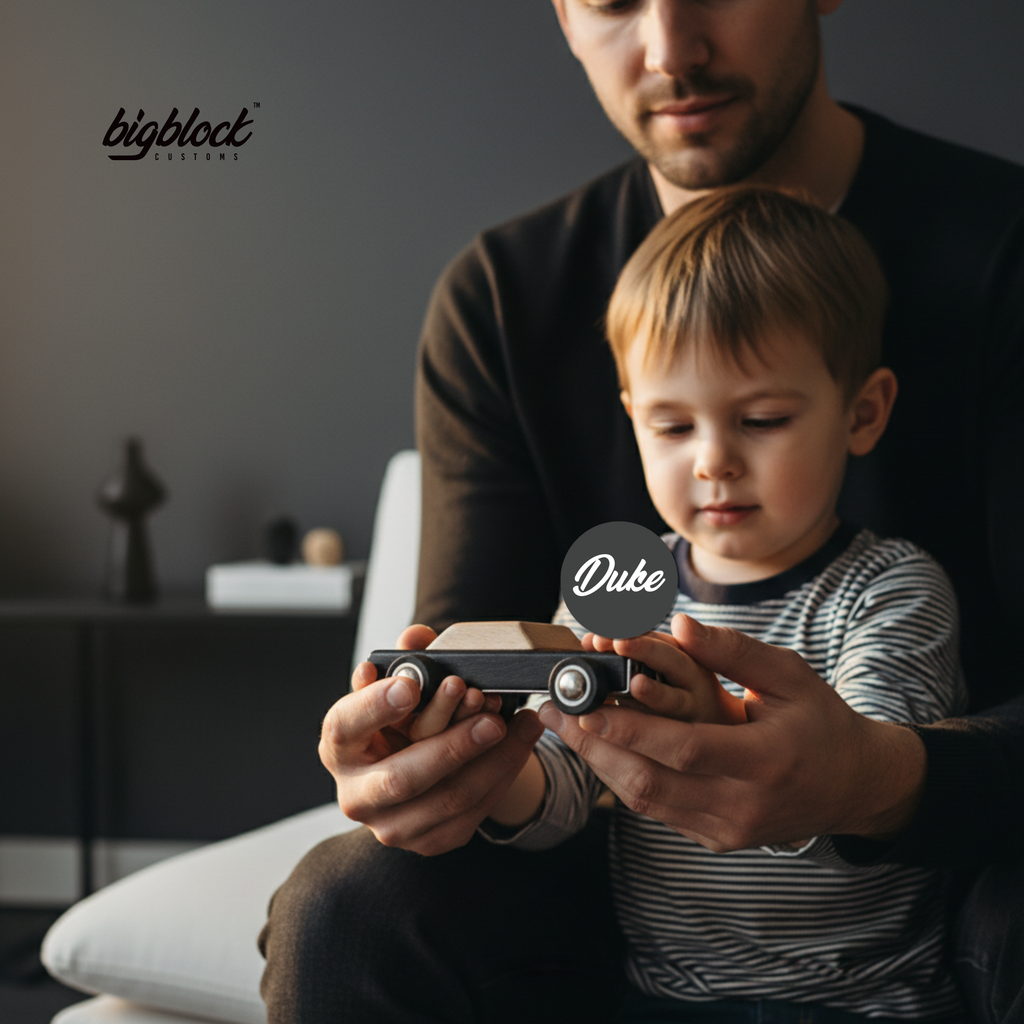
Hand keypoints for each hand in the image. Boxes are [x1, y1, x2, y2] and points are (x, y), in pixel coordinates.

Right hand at [319, 624, 545, 854]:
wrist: (418, 770)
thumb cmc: (401, 723)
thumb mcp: (399, 688)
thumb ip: (407, 660)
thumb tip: (417, 636)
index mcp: (338, 747)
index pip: (345, 725)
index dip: (375, 705)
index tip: (411, 684)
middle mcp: (356, 793)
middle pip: (402, 778)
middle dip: (452, 746)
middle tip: (488, 719)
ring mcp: (391, 825)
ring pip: (449, 798)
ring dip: (492, 759)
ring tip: (518, 724)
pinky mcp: (430, 840)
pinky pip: (473, 812)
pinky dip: (502, 774)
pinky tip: (521, 743)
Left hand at [539, 615, 926, 850]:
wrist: (854, 785)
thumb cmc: (821, 722)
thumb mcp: (788, 675)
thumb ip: (732, 650)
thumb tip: (677, 624)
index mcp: (766, 759)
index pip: (683, 749)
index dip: (630, 730)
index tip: (585, 708)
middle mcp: (744, 804)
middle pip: (652, 784)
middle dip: (594, 748)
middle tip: (553, 715)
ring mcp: (729, 829)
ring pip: (647, 803)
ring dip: (599, 765)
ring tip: (563, 728)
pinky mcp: (718, 839)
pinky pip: (660, 812)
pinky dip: (624, 780)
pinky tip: (599, 750)